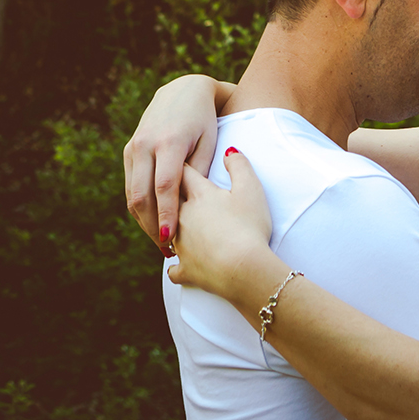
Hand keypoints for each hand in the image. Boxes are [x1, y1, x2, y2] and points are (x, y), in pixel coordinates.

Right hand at [122, 74, 223, 251]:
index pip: (164, 187)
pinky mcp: (129, 150)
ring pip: (132, 194)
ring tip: (161, 243)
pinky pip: (130, 186)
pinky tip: (153, 223)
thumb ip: (200, 172)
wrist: (184, 91)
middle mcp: (146, 144)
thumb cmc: (204, 120)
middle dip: (152, 226)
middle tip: (167, 250)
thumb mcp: (210, 141)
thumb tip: (193, 208)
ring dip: (144, 221)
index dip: (166, 215)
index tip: (170, 238)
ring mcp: (133, 147)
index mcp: (170, 142)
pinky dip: (140, 208)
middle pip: (142, 195)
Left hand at [166, 149, 277, 303]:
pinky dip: (177, 265)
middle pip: (169, 200)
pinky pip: (174, 267)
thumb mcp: (251, 189)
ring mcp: (182, 244)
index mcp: (199, 195)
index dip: (184, 166)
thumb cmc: (249, 226)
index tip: (181, 160)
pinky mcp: (185, 269)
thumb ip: (239, 165)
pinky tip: (180, 264)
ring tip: (175, 226)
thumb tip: (228, 151)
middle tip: (172, 189)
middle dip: (169, 194)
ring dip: (170, 228)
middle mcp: (183, 217)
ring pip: (167, 232)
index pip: (184, 173)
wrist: (243, 268)